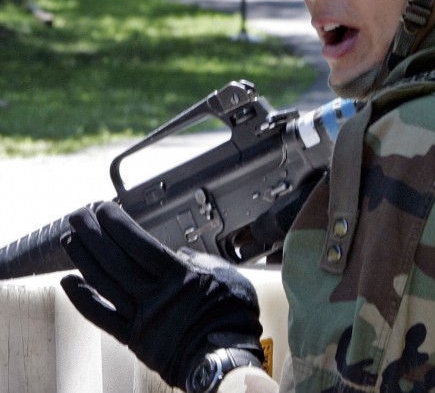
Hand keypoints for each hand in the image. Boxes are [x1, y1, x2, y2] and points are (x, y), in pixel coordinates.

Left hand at [59, 202, 263, 389]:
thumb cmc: (232, 318)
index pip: (138, 243)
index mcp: (178, 275)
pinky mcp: (133, 336)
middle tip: (80, 216)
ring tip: (71, 240)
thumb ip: (201, 263)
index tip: (104, 209)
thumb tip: (182, 255)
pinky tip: (69, 282)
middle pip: (115, 258)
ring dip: (83, 259)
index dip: (117, 224)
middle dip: (94, 233)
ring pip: (103, 282)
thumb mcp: (227, 277)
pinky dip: (82, 299)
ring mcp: (140, 315)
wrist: (224, 358)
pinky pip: (101, 316)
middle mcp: (154, 293)